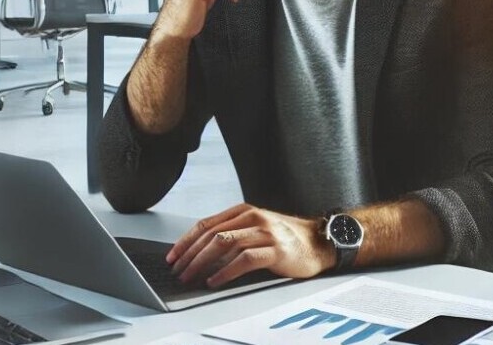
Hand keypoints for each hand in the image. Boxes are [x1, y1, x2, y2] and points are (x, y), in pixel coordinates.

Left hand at [167, 203, 334, 288]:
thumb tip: (201, 251)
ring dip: (202, 262)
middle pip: (211, 234)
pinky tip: (215, 280)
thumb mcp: (256, 228)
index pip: (206, 224)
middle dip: (190, 254)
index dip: (186, 240)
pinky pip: (244, 259)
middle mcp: (252, 218)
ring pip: (224, 244)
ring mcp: (264, 232)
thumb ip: (233, 234)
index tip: (173, 256)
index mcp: (243, 211)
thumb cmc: (285, 238)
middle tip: (177, 270)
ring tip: (190, 276)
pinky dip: (225, 271)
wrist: (319, 242)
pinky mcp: (275, 250)